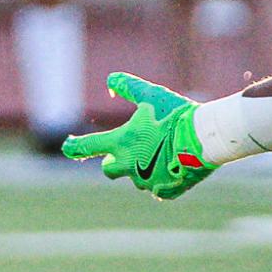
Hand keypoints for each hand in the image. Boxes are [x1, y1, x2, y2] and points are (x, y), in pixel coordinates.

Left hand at [61, 73, 215, 199]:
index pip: (88, 146)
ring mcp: (147, 181)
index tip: (67, 146)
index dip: (74, 146)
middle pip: (109, 169)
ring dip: (142, 168)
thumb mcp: (151, 95)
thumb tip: (110, 80)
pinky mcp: (164, 191)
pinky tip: (173, 166)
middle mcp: (129, 165)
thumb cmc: (176, 114)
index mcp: (122, 143)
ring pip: (137, 178)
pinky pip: (157, 188)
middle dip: (112, 162)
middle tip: (123, 153)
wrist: (205, 138)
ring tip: (162, 153)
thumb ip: (128, 86)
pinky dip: (162, 179)